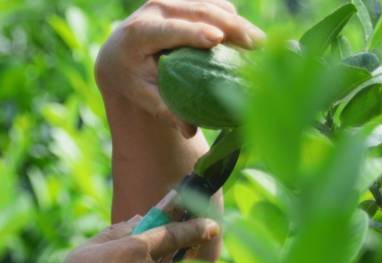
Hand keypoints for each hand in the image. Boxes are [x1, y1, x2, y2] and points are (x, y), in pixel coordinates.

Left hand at [94, 0, 263, 137]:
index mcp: (138, 33)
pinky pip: (214, 4)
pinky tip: (249, 37)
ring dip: (237, 22)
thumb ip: (165, 110)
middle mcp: (154, 9)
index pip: (168, 30)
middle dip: (228, 27)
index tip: (217, 39)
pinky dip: (232, 18)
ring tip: (261, 43)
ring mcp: (171, 0)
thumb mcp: (143, 95)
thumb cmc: (134, 79)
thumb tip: (189, 131)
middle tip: (256, 46)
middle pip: (196, 12)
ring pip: (209, 5)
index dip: (192, 32)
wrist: (121, 52)